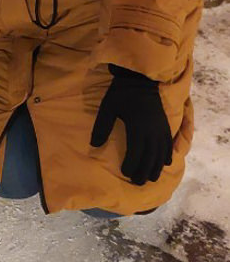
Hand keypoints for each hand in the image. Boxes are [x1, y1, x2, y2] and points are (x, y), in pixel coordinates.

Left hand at [90, 64, 172, 185]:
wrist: (140, 79)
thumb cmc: (121, 94)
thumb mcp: (107, 109)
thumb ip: (101, 127)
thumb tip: (94, 146)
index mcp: (137, 128)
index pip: (135, 153)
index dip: (131, 165)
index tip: (125, 173)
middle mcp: (151, 132)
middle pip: (150, 158)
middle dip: (144, 172)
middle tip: (137, 182)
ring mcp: (160, 129)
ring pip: (160, 154)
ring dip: (156, 167)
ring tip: (151, 178)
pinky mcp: (165, 125)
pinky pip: (168, 144)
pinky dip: (167, 155)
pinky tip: (165, 163)